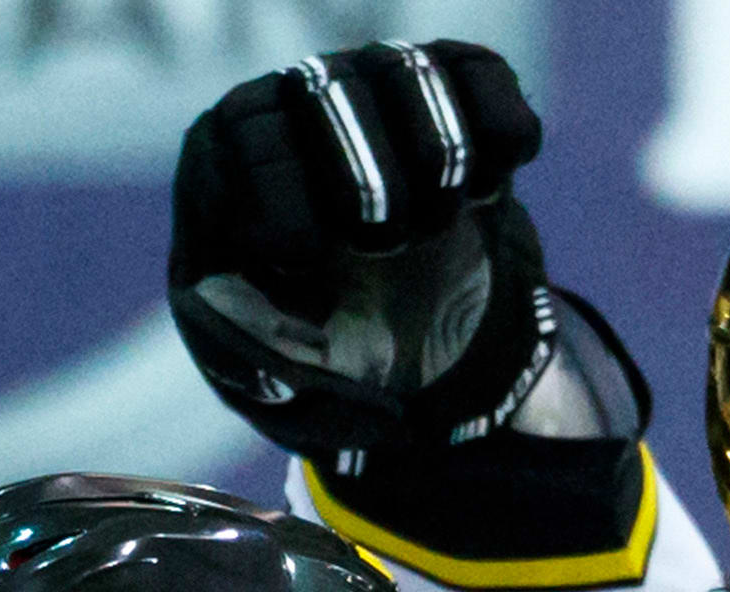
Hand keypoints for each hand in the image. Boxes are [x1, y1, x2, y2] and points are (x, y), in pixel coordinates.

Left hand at [167, 39, 559, 470]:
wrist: (407, 343)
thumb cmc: (321, 352)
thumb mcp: (275, 381)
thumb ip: (257, 366)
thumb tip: (270, 359)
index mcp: (228, 163)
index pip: (248, 134)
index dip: (287, 199)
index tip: (316, 258)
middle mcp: (297, 105)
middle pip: (328, 89)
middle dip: (373, 182)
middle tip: (393, 245)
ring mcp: (373, 89)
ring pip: (406, 72)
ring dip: (440, 157)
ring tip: (440, 220)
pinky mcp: (448, 93)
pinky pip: (479, 73)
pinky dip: (501, 129)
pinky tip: (492, 184)